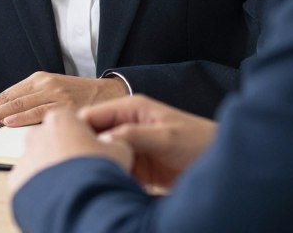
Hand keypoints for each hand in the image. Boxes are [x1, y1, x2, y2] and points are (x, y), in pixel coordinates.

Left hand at [0, 72, 127, 127]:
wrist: (109, 93)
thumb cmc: (80, 96)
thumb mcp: (53, 93)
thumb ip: (33, 103)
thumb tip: (7, 119)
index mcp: (38, 80)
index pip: (6, 94)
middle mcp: (43, 84)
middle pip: (8, 99)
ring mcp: (53, 93)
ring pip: (19, 105)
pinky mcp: (64, 104)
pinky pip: (38, 112)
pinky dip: (21, 118)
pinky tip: (7, 123)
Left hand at [8, 106, 131, 193]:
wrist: (82, 201)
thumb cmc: (99, 172)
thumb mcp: (119, 150)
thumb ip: (113, 142)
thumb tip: (114, 145)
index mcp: (60, 118)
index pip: (68, 122)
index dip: (81, 137)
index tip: (89, 150)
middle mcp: (36, 134)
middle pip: (50, 140)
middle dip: (62, 153)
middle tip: (79, 170)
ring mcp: (24, 157)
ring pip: (38, 162)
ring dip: (50, 170)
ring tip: (69, 187)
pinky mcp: (16, 180)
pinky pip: (29, 182)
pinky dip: (40, 188)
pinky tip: (55, 196)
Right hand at [78, 95, 215, 188]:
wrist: (225, 165)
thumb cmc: (202, 142)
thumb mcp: (166, 136)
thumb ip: (134, 135)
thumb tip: (102, 140)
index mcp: (131, 108)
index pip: (91, 114)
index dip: (77, 128)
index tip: (67, 146)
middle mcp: (127, 125)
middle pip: (93, 135)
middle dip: (85, 149)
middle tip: (79, 166)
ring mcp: (130, 147)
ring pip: (101, 154)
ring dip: (98, 164)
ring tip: (92, 177)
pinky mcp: (136, 167)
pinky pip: (114, 170)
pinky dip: (109, 177)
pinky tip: (108, 184)